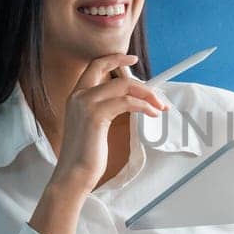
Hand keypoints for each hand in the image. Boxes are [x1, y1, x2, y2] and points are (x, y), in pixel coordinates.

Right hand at [49, 53, 169, 193]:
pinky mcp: (95, 115)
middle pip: (115, 75)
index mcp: (76, 96)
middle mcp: (78, 96)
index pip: (95, 66)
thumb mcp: (94, 125)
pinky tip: (152, 114)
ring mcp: (85, 104)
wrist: (74, 174)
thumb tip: (130, 100)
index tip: (132, 59)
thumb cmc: (86, 155)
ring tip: (159, 107)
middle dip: (140, 81)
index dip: (115, 59)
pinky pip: (127, 102)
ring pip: (124, 87)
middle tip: (157, 93)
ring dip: (147, 96)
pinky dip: (144, 106)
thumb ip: (104, 109)